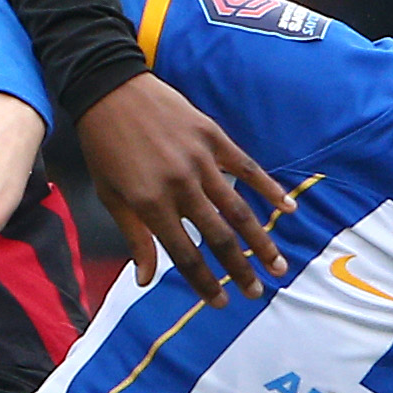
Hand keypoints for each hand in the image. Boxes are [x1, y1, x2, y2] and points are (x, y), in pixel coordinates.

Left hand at [76, 73, 287, 297]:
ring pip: (238, 209)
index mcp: (150, 204)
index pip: (185, 255)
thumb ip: (134, 239)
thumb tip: (145, 280)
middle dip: (240, 270)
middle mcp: (179, 186)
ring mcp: (199, 160)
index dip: (205, 283)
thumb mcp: (110, 197)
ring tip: (279, 265)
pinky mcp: (212, 137)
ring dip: (261, 240)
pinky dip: (269, 188)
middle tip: (257, 292)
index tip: (221, 302)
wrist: (109, 90)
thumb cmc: (104, 147)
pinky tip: (287, 208)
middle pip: (218, 238)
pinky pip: (246, 168)